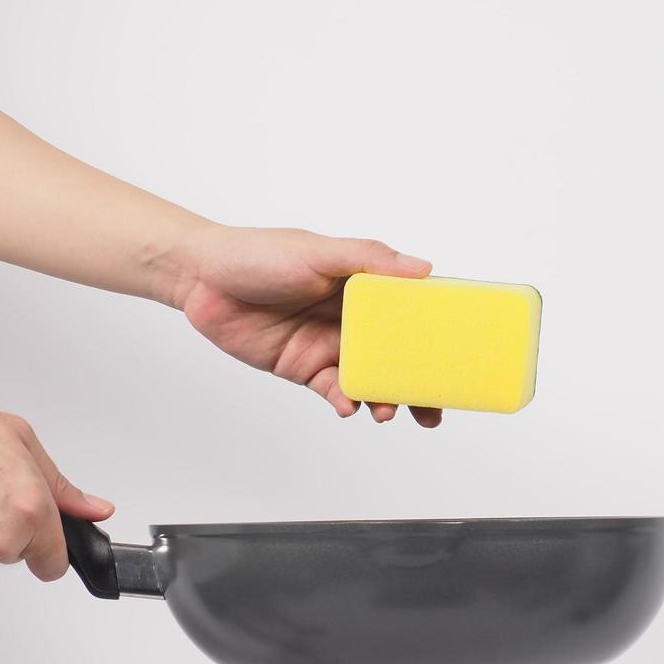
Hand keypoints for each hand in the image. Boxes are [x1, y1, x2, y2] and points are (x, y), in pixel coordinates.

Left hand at [168, 224, 443, 426]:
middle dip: (419, 384)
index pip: (413, 312)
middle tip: (434, 409)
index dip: (438, 336)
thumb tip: (424, 268)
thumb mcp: (318, 252)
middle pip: (398, 356)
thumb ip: (369, 260)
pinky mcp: (305, 368)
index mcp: (365, 286)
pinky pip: (335, 391)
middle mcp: (353, 317)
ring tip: (390, 412)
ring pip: (371, 379)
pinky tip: (349, 406)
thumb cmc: (258, 253)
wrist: (201, 280)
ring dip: (386, 399)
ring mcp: (330, 344)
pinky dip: (346, 402)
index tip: (462, 359)